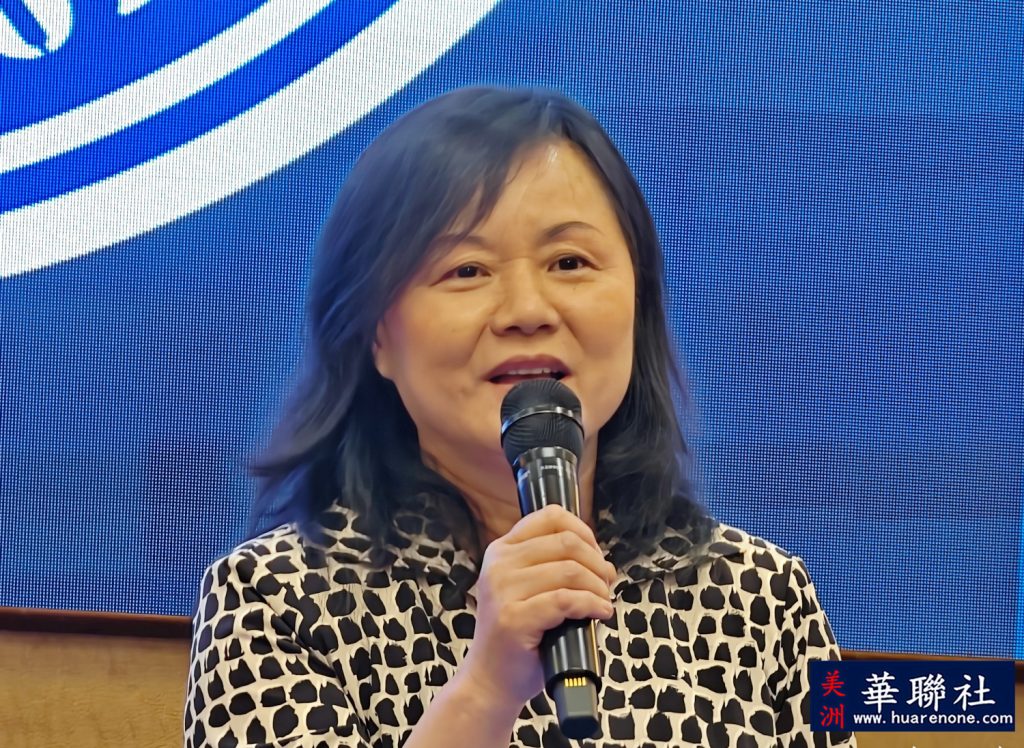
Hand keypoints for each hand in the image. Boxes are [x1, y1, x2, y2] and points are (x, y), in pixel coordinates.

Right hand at [459, 504, 616, 711]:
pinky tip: (600, 613)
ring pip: (570, 570)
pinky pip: (567, 600)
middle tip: (606, 583)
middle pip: (566, 542)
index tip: (595, 554)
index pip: (550, 516)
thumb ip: (552, 565)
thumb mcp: (527, 588)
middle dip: (597, 562)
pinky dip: (592, 605)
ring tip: (603, 602)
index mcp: (502, 550)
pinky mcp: (514, 618)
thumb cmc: (519, 635)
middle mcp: (498, 564)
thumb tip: (602, 560)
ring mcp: (503, 591)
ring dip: (598, 587)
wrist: (490, 680)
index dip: (583, 531)